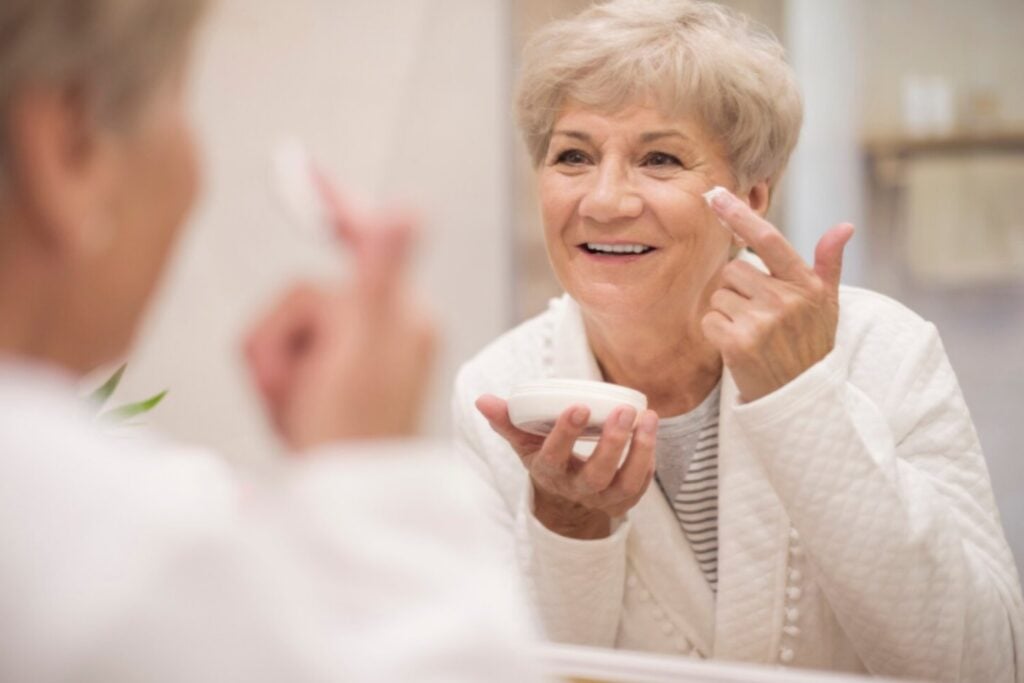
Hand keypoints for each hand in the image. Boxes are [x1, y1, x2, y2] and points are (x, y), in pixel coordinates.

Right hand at [244, 174, 435, 449]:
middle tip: (293, 389)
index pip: (361, 240)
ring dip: (274, 371)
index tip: (302, 166)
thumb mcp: (366, 344)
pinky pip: (284, 361)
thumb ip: (382, 273)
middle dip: (280, 342)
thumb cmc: (357, 428)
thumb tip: (410, 210)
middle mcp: (383, 326)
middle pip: (301, 297)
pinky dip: (276, 388)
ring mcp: (357, 354)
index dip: (331, 202)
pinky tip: (291, 416)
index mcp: (400, 310)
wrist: (344, 500)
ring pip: (284, 331)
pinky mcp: (335, 379)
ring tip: (293, 409)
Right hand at [475, 395, 658, 539]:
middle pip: (597, 475)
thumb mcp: (524, 441)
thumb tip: (482, 399)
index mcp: (549, 472)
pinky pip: (642, 483)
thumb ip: (506, 420)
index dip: (566, 434)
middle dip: (612, 443)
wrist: (566, 498)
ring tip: (648, 417)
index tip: (578, 406)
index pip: (554, 456)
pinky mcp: (626, 500)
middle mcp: (577, 490)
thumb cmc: (547, 457)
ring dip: (640, 450)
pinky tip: (651, 429)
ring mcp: (604, 498)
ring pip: (627, 481)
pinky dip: (649, 458)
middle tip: (623, 411)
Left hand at [701, 188, 854, 402]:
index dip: (740, 216)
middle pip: (734, 270)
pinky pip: (710, 319)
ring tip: (752, 332)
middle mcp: (785, 300)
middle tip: (759, 315)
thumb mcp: (827, 304)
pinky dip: (717, 332)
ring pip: (719, 295)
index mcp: (805, 285)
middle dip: (738, 289)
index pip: (768, 240)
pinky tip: (738, 346)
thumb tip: (845, 226)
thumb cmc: (811, 345)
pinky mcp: (738, 344)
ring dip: (728, 311)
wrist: (800, 398)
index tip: (716, 195)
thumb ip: (829, 264)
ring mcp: (761, 322)